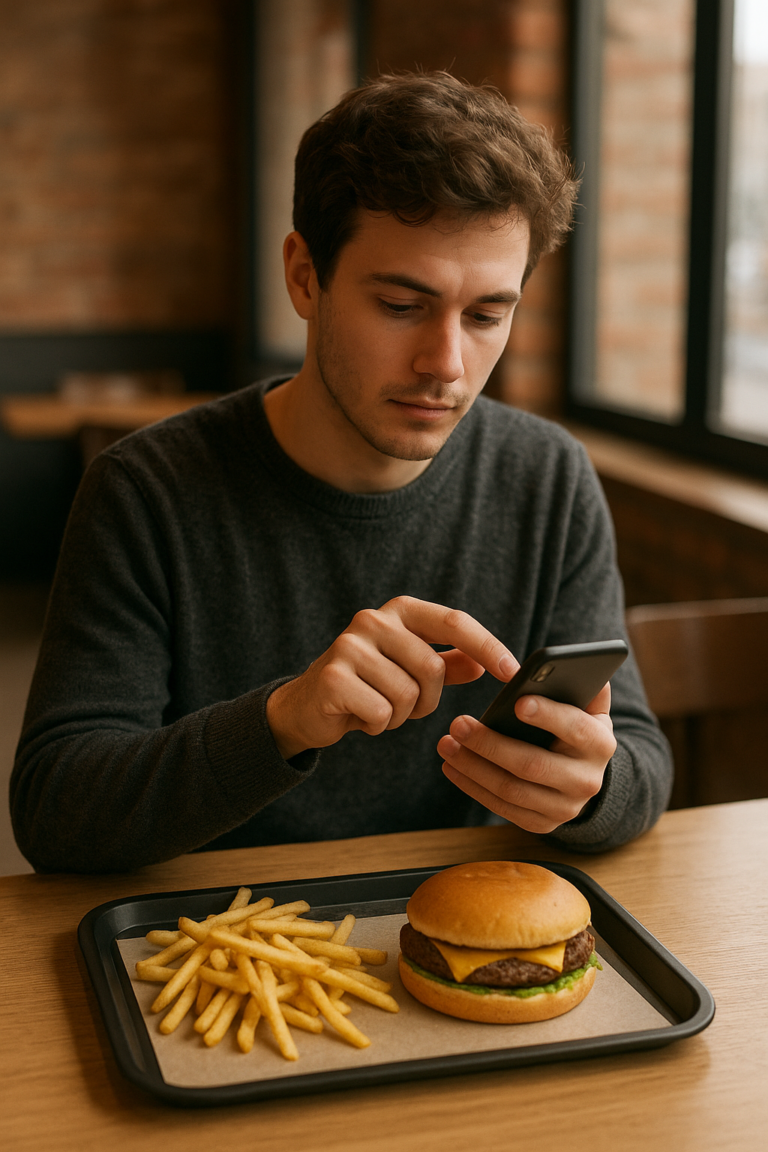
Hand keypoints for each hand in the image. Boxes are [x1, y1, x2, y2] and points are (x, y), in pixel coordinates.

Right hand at [266, 595, 517, 759]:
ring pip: (408, 695)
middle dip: (427, 700)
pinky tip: (360, 717)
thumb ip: (448, 663)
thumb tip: (484, 663)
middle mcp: (373, 620)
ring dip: (400, 716)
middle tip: (404, 706)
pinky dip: (378, 725)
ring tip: (378, 708)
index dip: (487, 645)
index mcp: (398, 612)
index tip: (511, 671)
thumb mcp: (409, 670)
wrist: (306, 707)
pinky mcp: (334, 677)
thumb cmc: (367, 685)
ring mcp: (350, 646)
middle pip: (432, 668)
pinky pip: (383, 713)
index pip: (454, 621)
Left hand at [437, 684, 616, 833]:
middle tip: (458, 723)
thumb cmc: (576, 728)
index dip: (548, 715)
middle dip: (491, 744)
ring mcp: (565, 808)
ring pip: (512, 789)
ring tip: (446, 744)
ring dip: (473, 767)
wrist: (583, 776)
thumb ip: (581, 685)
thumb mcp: (587, 707)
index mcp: (600, 744)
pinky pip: (503, 807)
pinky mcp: (542, 824)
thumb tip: (567, 663)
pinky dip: (473, 787)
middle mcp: (587, 780)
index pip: (575, 728)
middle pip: (533, 764)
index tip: (517, 702)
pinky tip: (452, 767)